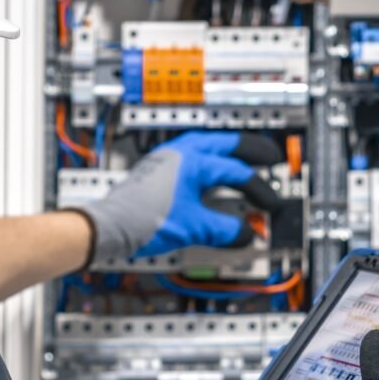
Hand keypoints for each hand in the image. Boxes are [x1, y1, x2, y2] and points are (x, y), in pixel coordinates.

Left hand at [77, 131, 283, 263]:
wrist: (107, 226)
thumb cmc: (141, 220)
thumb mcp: (192, 227)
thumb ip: (223, 229)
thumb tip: (244, 234)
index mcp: (193, 161)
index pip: (236, 172)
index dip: (259, 189)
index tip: (271, 205)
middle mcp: (180, 154)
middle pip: (224, 144)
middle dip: (249, 150)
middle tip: (270, 156)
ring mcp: (166, 160)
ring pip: (206, 147)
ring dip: (227, 153)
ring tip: (244, 159)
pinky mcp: (156, 172)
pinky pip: (192, 158)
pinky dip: (209, 164)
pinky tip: (210, 176)